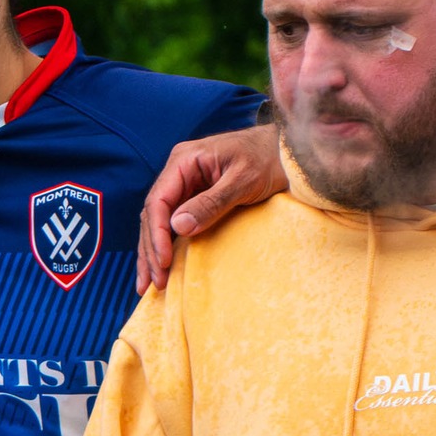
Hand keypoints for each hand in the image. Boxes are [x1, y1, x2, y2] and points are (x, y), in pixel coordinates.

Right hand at [135, 124, 287, 293]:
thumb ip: (211, 203)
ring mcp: (185, 185)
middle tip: (154, 283)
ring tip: (148, 284)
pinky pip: (174, 223)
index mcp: (184, 160)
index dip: (157, 234)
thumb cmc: (268, 159)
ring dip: (152, 252)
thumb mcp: (243, 181)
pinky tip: (161, 265)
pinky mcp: (195, 197)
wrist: (287, 152)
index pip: (159, 201)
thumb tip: (178, 227)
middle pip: (153, 215)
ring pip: (159, 222)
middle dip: (151, 250)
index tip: (163, 261)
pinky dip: (166, 244)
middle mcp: (179, 172)